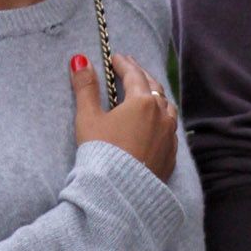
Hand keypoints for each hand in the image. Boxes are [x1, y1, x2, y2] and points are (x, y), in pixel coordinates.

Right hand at [70, 51, 177, 180]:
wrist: (119, 192)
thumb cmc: (101, 153)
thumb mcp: (88, 118)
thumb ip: (85, 87)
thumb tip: (79, 60)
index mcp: (143, 102)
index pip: (134, 74)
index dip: (123, 64)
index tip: (115, 58)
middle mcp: (162, 115)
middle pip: (154, 87)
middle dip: (141, 76)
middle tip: (130, 69)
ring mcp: (169, 136)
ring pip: (167, 107)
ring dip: (156, 96)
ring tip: (145, 93)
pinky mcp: (170, 155)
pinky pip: (169, 129)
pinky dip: (161, 119)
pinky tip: (155, 123)